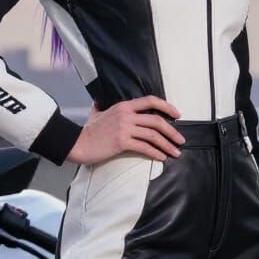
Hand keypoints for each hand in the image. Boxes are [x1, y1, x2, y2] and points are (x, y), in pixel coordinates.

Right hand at [68, 97, 184, 164]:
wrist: (77, 143)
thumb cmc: (88, 130)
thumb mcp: (96, 113)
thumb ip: (102, 107)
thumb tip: (100, 102)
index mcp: (123, 106)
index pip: (150, 101)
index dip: (166, 106)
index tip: (177, 114)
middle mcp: (126, 115)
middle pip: (156, 120)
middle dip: (172, 131)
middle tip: (180, 140)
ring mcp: (124, 128)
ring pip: (153, 135)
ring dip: (167, 145)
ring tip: (175, 153)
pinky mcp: (122, 142)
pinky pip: (144, 147)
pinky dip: (155, 153)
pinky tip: (161, 158)